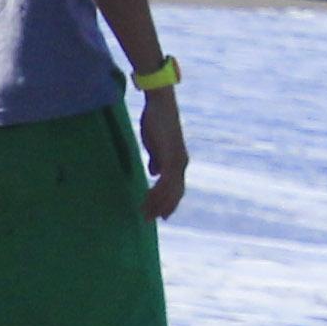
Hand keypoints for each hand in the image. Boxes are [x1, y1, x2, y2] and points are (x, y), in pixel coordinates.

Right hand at [139, 88, 188, 215]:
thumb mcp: (156, 144)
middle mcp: (182, 164)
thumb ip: (157, 159)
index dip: (170, 203)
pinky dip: (157, 193)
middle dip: (163, 208)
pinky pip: (165, 181)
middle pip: (175, 194)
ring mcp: (178, 161)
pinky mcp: (171, 157)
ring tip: (144, 213)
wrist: (161, 105)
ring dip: (157, 204)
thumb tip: (154, 172)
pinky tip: (148, 199)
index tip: (161, 216)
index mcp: (179, 162)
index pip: (177, 189)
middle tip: (149, 220)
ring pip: (170, 191)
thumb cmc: (157, 122)